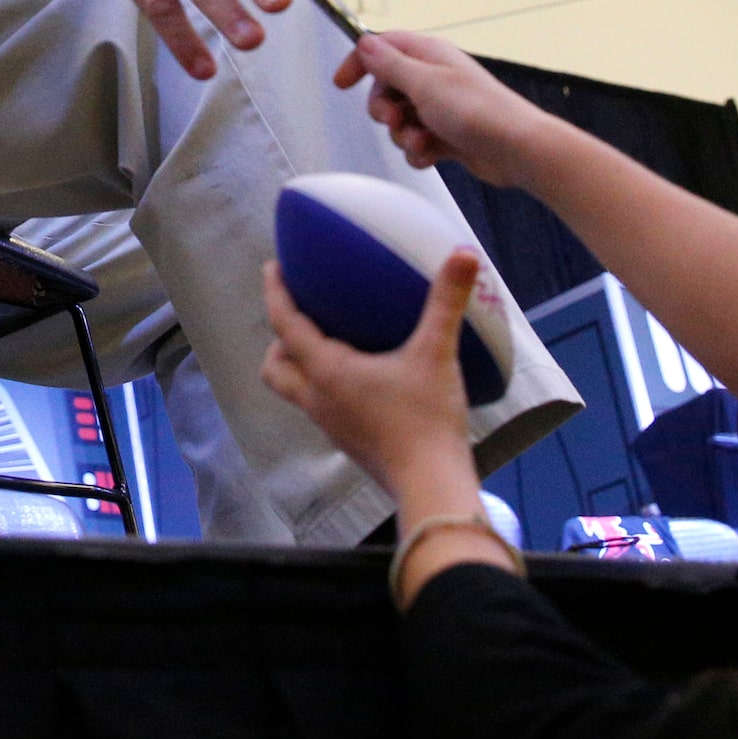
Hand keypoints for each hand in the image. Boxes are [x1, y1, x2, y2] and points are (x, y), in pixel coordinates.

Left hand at [260, 252, 485, 510]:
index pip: (286, 325)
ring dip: (299, 365)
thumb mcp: (437, 354)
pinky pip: (322, 406)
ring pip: (296, 390)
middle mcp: (318, 398)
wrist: (430, 485)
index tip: (272, 268)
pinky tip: (360, 378)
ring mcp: (331, 424)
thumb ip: (446, 302)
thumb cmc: (427, 420)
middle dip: (279, 340)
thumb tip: (464, 253)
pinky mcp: (348, 441)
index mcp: (327, 372)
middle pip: (275, 368)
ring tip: (328, 342)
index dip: (276, 293)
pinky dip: (325, 386)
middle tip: (299, 313)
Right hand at [330, 29, 566, 185]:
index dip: (359, 62)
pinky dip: (419, 151)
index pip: (381, 47)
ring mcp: (440, 107)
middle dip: (383, 108)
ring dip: (403, 135)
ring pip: (399, 120)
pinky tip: (432, 155)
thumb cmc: (478, 112)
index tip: (342, 84)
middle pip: (385, 87)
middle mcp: (433, 77)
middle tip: (394, 118)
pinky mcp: (446, 134)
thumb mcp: (424, 84)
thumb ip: (390, 65)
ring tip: (422, 140)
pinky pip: (415, 142)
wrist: (516, 150)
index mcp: (428, 55)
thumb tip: (364, 42)